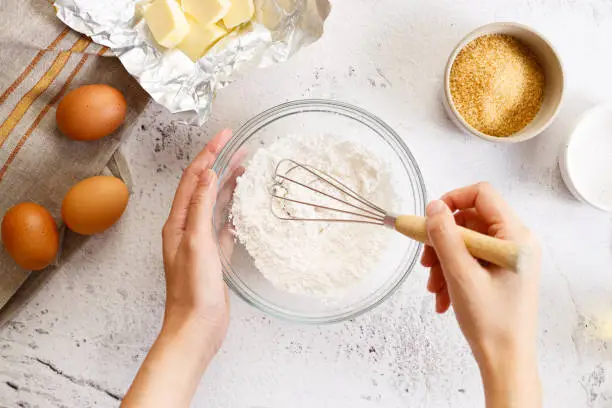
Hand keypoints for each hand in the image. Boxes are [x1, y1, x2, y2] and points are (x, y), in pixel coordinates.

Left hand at [123, 130, 242, 407]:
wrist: (196, 326)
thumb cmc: (192, 289)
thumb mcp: (196, 243)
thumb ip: (200, 208)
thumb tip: (207, 174)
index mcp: (178, 222)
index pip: (193, 178)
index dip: (209, 153)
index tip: (225, 135)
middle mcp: (187, 227)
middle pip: (204, 186)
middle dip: (220, 163)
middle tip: (241, 146)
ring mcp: (201, 241)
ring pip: (215, 204)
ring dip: (228, 184)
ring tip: (246, 168)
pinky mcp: (214, 255)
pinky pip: (224, 225)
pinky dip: (233, 211)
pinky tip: (243, 206)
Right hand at [421, 182, 540, 407]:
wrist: (505, 361)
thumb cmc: (491, 322)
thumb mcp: (461, 274)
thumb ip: (445, 236)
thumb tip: (433, 206)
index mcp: (515, 237)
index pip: (482, 194)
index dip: (452, 200)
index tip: (429, 220)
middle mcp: (515, 242)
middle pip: (469, 220)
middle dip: (442, 240)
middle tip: (426, 263)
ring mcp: (508, 258)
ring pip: (464, 242)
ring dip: (442, 260)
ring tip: (434, 287)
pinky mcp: (500, 271)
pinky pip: (469, 259)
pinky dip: (451, 273)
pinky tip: (443, 297)